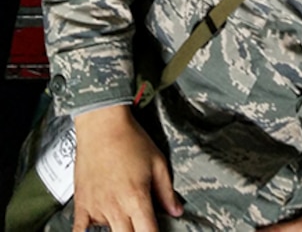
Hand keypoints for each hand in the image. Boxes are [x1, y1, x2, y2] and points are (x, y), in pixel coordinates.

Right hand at [72, 104, 182, 231]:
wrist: (102, 125)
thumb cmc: (130, 139)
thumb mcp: (157, 162)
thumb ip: (167, 191)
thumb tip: (177, 211)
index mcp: (137, 198)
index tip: (156, 231)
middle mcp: (116, 207)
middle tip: (140, 224)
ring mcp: (96, 208)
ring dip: (117, 228)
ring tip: (122, 216)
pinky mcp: (81, 204)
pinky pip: (79, 231)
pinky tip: (95, 230)